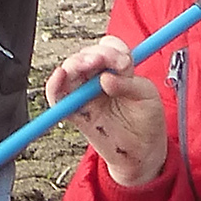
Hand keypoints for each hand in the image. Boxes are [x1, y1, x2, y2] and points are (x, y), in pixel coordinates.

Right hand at [45, 36, 168, 188]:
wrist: (141, 152)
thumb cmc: (147, 122)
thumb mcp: (147, 97)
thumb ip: (129, 84)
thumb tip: (106, 78)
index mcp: (118, 69)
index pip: (109, 48)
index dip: (113, 50)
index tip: (122, 62)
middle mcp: (99, 78)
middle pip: (87, 56)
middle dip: (93, 55)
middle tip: (101, 62)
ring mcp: (85, 94)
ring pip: (70, 70)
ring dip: (73, 64)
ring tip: (82, 67)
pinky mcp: (75, 111)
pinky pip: (57, 95)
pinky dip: (54, 85)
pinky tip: (60, 76)